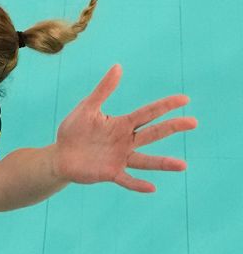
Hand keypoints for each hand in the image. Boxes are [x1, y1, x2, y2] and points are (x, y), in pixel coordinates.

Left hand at [53, 64, 195, 192]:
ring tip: (182, 165)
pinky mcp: (110, 173)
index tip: (185, 99)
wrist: (59, 156)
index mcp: (122, 124)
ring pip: (145, 160)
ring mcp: (120, 158)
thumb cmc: (73, 131)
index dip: (165, 106)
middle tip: (193, 122)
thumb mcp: (87, 108)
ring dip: (163, 162)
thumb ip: (103, 90)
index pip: (148, 113)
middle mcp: (126, 141)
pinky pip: (126, 179)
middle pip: (153, 133)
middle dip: (172, 127)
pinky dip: (138, 184)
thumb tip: (118, 66)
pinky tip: (152, 187)